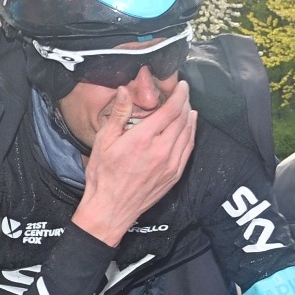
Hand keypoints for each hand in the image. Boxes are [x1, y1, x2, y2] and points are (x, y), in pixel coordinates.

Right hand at [75, 83, 197, 245]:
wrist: (110, 209)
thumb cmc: (103, 175)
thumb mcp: (104, 141)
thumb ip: (118, 113)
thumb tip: (124, 90)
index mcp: (143, 139)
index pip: (170, 110)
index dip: (179, 94)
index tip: (182, 85)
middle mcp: (161, 150)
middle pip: (182, 119)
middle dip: (185, 102)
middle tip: (183, 93)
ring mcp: (170, 164)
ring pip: (188, 134)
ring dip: (190, 117)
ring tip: (187, 106)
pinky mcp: (174, 175)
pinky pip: (188, 149)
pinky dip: (191, 134)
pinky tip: (189, 127)